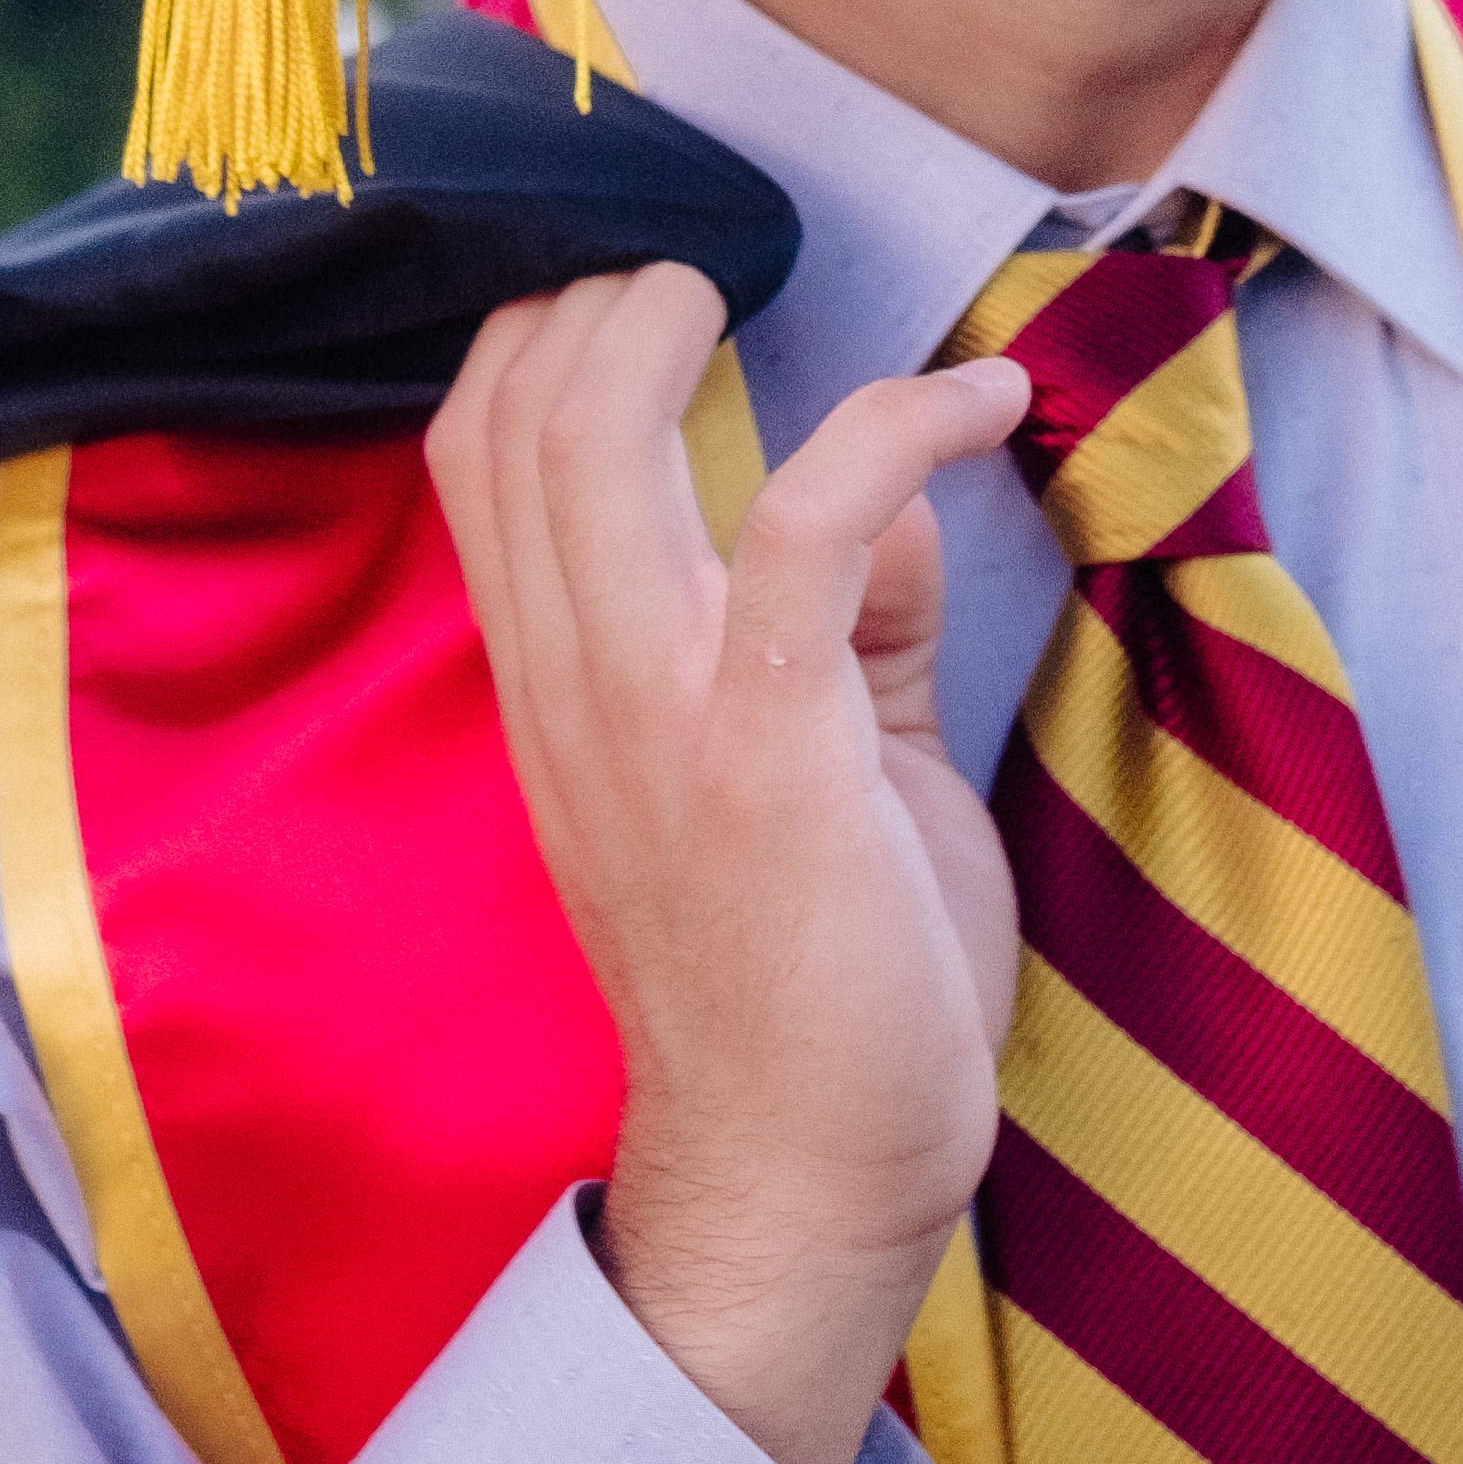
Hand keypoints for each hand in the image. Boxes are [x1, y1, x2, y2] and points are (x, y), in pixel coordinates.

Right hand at [427, 265, 1031, 1463]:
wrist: (812, 1187)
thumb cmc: (826, 989)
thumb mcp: (814, 768)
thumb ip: (835, 633)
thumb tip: (879, 503)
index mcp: (559, 687)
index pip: (476, 445)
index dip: (544, 326)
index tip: (660, 285)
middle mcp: (574, 686)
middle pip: (507, 406)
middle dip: (599, 290)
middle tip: (711, 277)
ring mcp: (655, 717)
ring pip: (595, 432)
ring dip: (675, 321)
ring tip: (766, 298)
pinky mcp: (766, 752)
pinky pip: (804, 523)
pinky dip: (899, 424)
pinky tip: (986, 401)